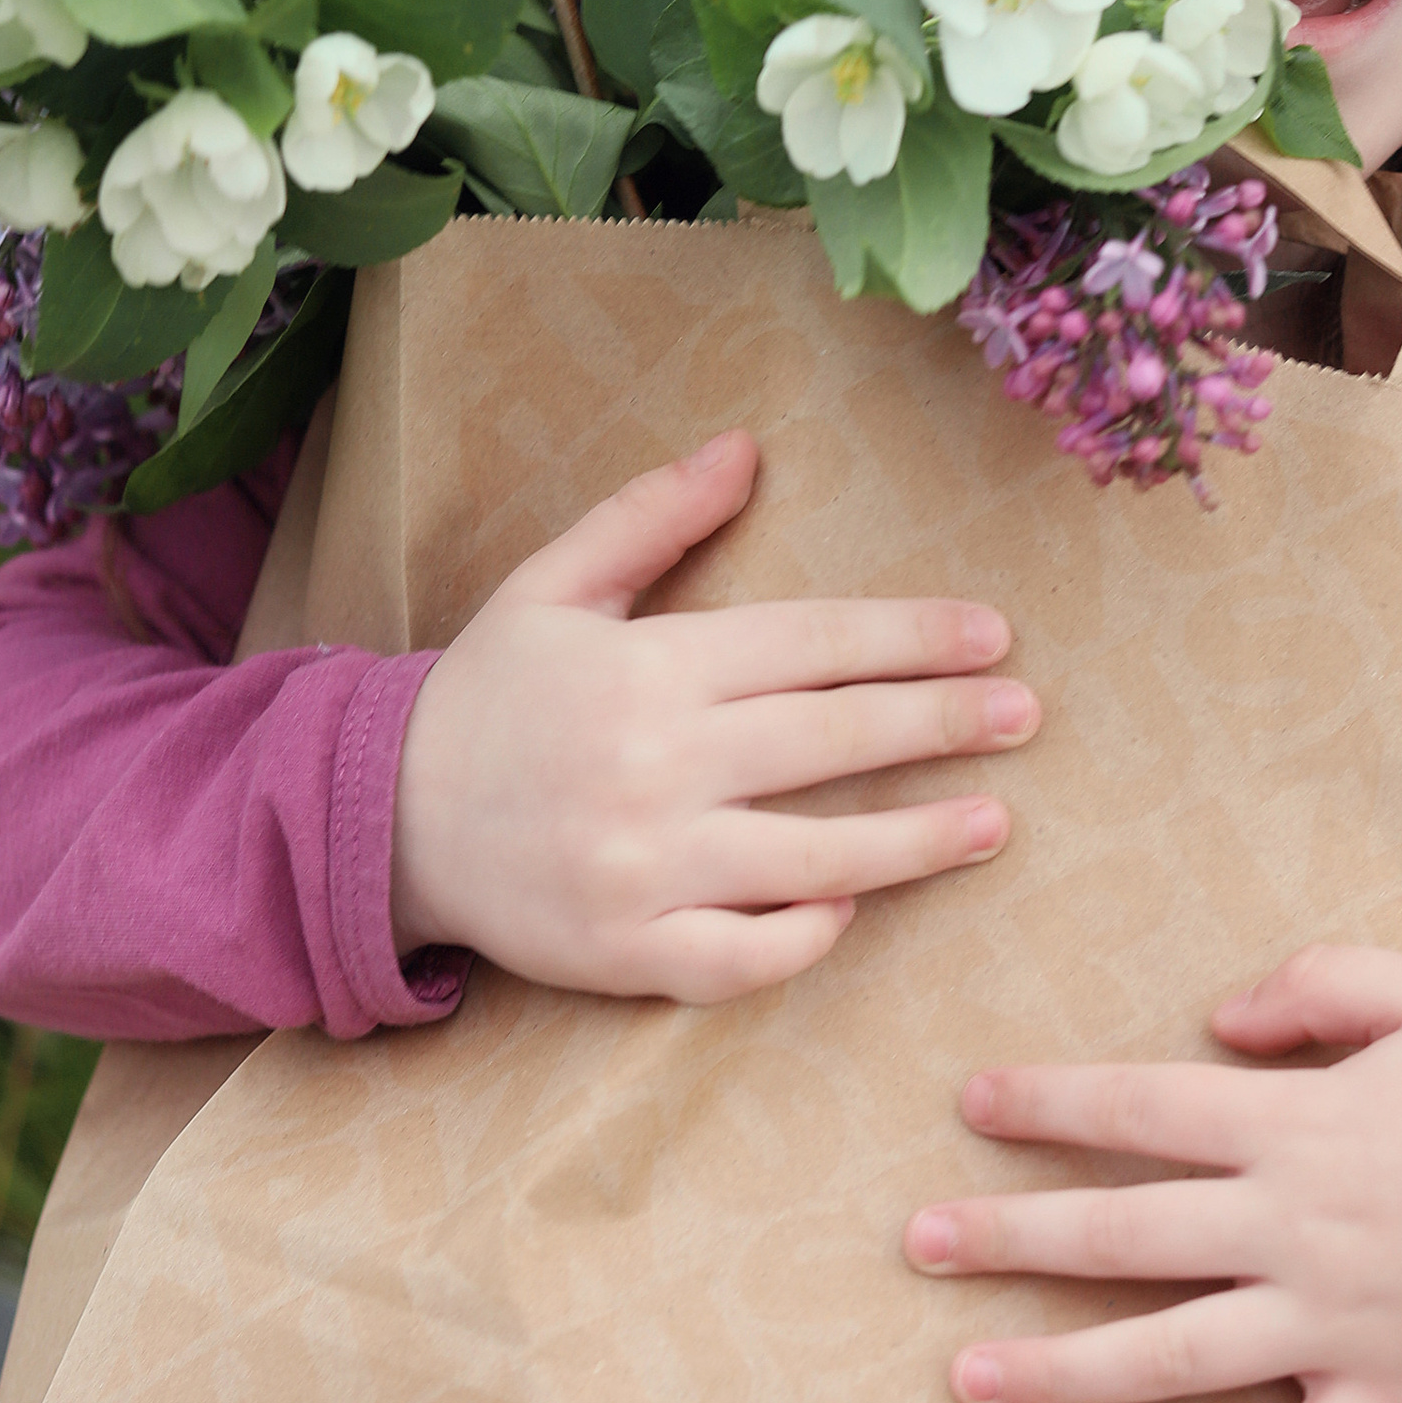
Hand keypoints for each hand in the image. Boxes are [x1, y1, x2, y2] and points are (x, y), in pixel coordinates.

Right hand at [389, 427, 1035, 1004]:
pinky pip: (742, 956)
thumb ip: (651, 517)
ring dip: (914, 840)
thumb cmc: (489, 696)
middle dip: (941, 723)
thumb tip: (746, 446)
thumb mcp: (554, 586)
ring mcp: (643, 866)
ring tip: (993, 822)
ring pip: (811, 858)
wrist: (377, 818)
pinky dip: (804, 938)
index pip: (811, 643)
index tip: (991, 635)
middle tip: (1024, 714)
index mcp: (649, 668)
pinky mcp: (626, 950)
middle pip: (831, 741)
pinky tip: (856, 911)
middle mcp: (654, 765)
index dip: (910, 636)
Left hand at [903, 946, 1401, 1402]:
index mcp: (1308, 1122)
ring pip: (1179, 1355)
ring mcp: (1346, 1323)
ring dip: (1066, 1370)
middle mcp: (1306, 1227)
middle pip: (1129, 1235)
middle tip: (917, 1244)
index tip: (970, 1103)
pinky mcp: (1397, 1398)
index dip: (1051, 1103)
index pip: (1146, 1108)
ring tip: (968, 1379)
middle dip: (1013, 1238)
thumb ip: (1323, 979)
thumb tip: (1218, 1014)